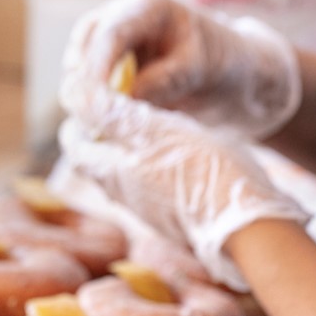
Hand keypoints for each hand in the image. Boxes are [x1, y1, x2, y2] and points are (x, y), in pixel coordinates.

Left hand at [58, 83, 309, 289]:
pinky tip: (172, 155)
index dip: (77, 119)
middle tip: (118, 106)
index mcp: (110, 172)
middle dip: (99, 134)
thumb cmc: (200, 170)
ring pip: (123, 176)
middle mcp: (122, 195)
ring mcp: (147, 209)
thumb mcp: (152, 130)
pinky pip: (149, 188)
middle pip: (96, 162)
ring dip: (125, 150)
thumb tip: (71, 90)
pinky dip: (150, 166)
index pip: (74, 146)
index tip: (93, 96)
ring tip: (146, 125)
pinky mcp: (171, 217)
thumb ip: (110, 114)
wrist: (245, 225)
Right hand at [62, 0, 300, 139]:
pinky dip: (88, 98)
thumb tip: (121, 102)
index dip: (96, 66)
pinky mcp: (110, 60)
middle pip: (85, 40)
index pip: (111, 32)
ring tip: (89, 122)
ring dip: (80, 90)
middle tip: (82, 113)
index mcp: (150, 6)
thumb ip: (162, 81)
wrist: (231, 71)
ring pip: (80, 59)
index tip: (92, 99)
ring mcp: (114, 36)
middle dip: (80, 77)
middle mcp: (125, 14)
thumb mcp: (197, 71)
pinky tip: (94, 122)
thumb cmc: (221, 63)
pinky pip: (89, 77)